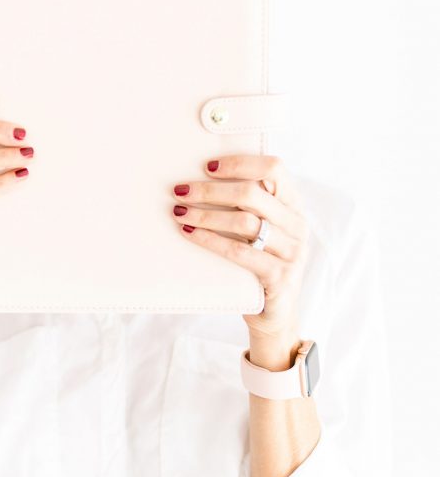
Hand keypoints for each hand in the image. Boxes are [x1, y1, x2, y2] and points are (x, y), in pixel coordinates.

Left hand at [171, 154, 309, 340]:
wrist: (275, 313)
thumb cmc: (258, 262)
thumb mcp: (259, 229)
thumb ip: (246, 205)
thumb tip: (199, 178)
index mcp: (294, 205)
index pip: (274, 169)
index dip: (241, 163)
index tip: (207, 166)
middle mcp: (297, 225)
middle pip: (253, 194)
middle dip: (211, 190)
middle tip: (181, 190)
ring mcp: (292, 252)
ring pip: (244, 222)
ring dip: (207, 214)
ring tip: (180, 212)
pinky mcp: (279, 276)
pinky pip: (239, 252)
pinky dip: (210, 240)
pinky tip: (190, 233)